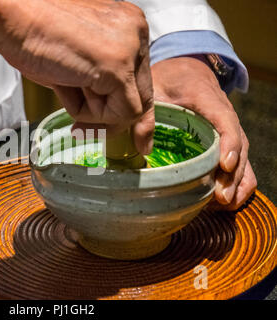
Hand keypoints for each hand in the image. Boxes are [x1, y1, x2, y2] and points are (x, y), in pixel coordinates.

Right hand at [0, 0, 154, 154]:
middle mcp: (136, 33)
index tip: (128, 133)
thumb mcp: (78, 61)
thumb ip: (100, 83)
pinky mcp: (117, 68)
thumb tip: (110, 118)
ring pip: (130, 109)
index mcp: (129, 26)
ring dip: (93, 111)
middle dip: (112, 119)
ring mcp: (130, 49)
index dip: (129, 110)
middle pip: (141, 97)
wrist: (10, 19)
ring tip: (64, 82)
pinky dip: (90, 114)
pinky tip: (67, 86)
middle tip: (82, 129)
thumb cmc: (34, 35)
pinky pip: (119, 113)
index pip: (141, 81)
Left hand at [151, 56, 256, 209]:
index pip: (226, 122)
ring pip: (244, 158)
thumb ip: (146, 112)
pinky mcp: (223, 143)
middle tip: (220, 197)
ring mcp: (227, 132)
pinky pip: (238, 163)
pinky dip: (236, 182)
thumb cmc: (169, 80)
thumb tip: (139, 143)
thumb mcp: (154, 87)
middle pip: (240, 147)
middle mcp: (225, 118)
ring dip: (238, 183)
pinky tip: (224, 201)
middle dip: (234, 175)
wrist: (183, 72)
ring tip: (224, 204)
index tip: (225, 165)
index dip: (229, 144)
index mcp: (210, 100)